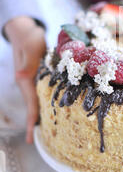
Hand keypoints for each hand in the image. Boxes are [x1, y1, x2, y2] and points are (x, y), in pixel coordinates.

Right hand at [5, 16, 46, 143]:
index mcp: (25, 79)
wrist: (24, 30)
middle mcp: (27, 82)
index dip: (32, 120)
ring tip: (45, 131)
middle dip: (35, 123)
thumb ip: (28, 62)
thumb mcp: (30, 47)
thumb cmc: (29, 37)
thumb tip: (21, 76)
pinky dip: (45, 103)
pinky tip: (51, 109)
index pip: (31, 104)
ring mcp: (31, 80)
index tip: (31, 137)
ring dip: (40, 115)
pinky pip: (41, 93)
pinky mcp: (37, 76)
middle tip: (38, 141)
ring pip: (37, 101)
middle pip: (33, 106)